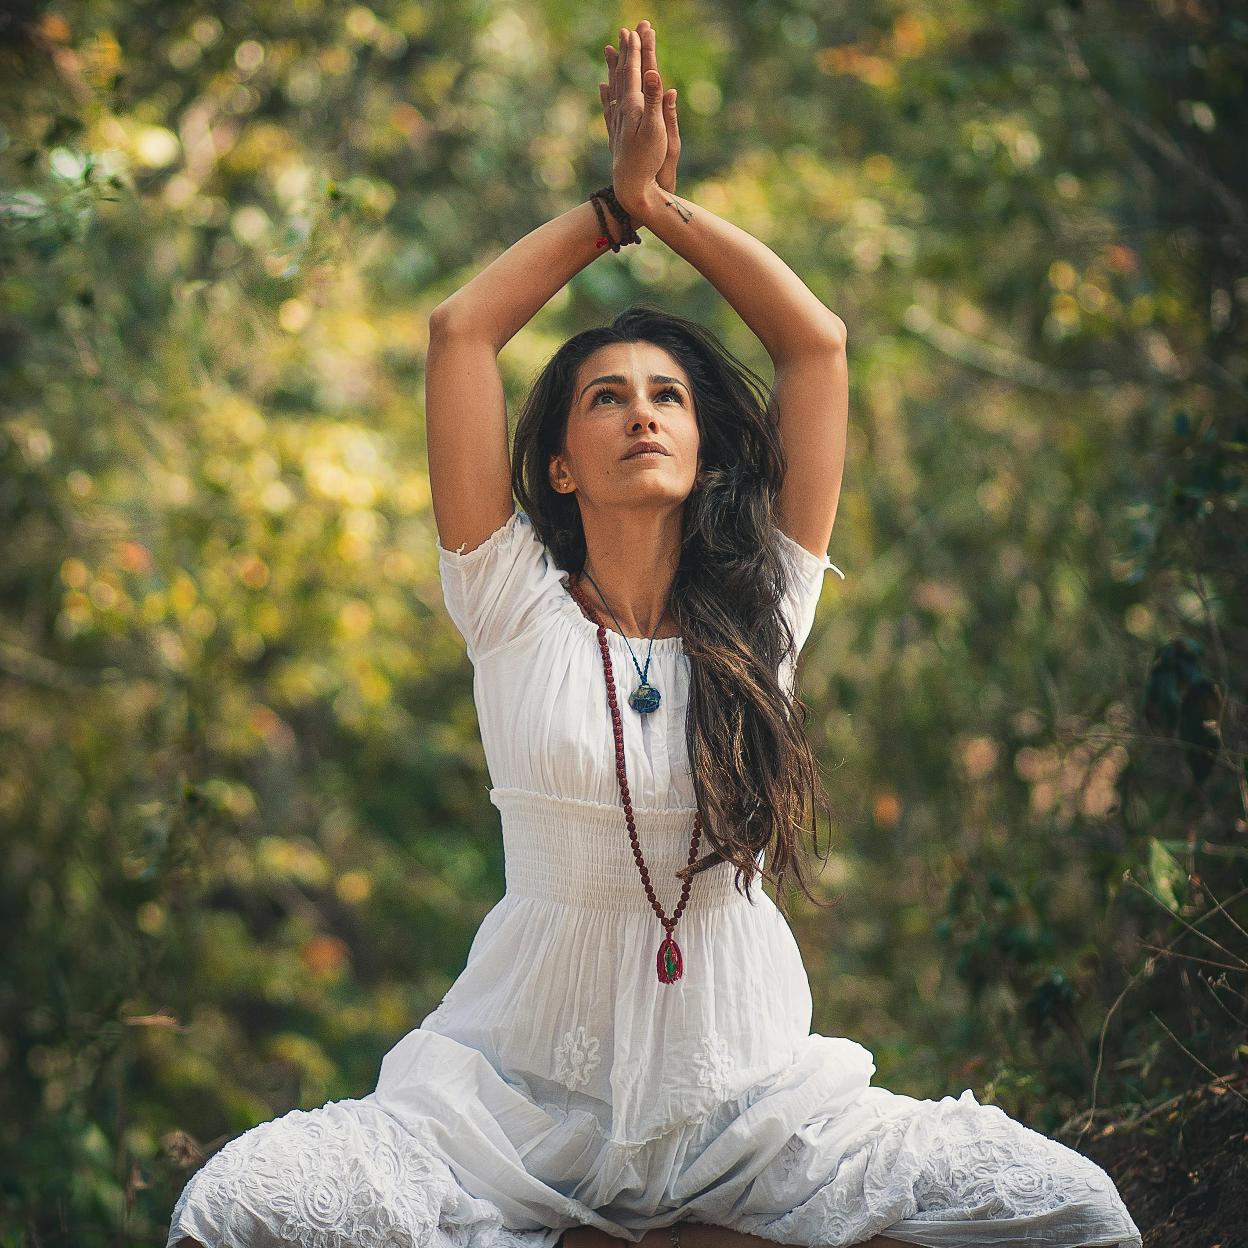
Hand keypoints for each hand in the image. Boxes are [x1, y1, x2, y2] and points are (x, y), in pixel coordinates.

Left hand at [600, 20, 679, 211]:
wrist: (633, 190)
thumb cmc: (648, 163)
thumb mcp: (658, 132)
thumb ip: (655, 103)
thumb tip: (655, 75)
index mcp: (634, 106)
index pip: (635, 70)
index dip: (637, 50)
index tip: (638, 29)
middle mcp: (623, 111)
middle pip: (623, 74)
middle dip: (627, 52)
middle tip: (627, 31)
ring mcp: (618, 123)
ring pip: (614, 88)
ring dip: (614, 68)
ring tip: (609, 50)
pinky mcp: (616, 136)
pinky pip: (609, 108)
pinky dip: (607, 94)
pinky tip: (602, 89)